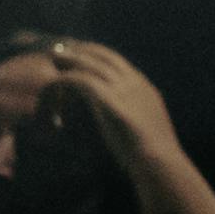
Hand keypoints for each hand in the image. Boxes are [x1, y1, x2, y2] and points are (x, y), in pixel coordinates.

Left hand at [30, 36, 184, 177]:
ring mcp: (124, 89)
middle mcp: (134, 83)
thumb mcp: (145, 128)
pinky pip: (82, 80)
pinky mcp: (110, 99)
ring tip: (54, 58)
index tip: (81, 53)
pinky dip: (66, 80)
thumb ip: (133, 116)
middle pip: (104, 55)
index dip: (97, 55)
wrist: (160, 164)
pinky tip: (55, 83)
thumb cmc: (152, 155)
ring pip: (91, 64)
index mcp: (144, 88)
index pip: (117, 61)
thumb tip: (121, 118)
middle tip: (64, 50)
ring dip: (71, 59)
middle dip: (83, 50)